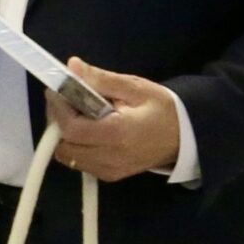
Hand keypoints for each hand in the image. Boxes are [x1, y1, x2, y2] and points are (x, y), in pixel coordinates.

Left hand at [48, 58, 179, 181]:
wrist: (188, 137)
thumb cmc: (164, 109)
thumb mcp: (135, 88)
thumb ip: (101, 80)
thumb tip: (71, 67)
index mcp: (118, 134)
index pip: (71, 128)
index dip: (58, 109)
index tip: (56, 90)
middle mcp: (110, 157)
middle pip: (63, 146)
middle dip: (58, 122)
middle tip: (66, 101)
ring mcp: (109, 171)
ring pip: (68, 156)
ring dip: (65, 135)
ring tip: (79, 114)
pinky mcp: (110, 176)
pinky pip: (80, 162)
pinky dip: (76, 146)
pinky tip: (89, 129)